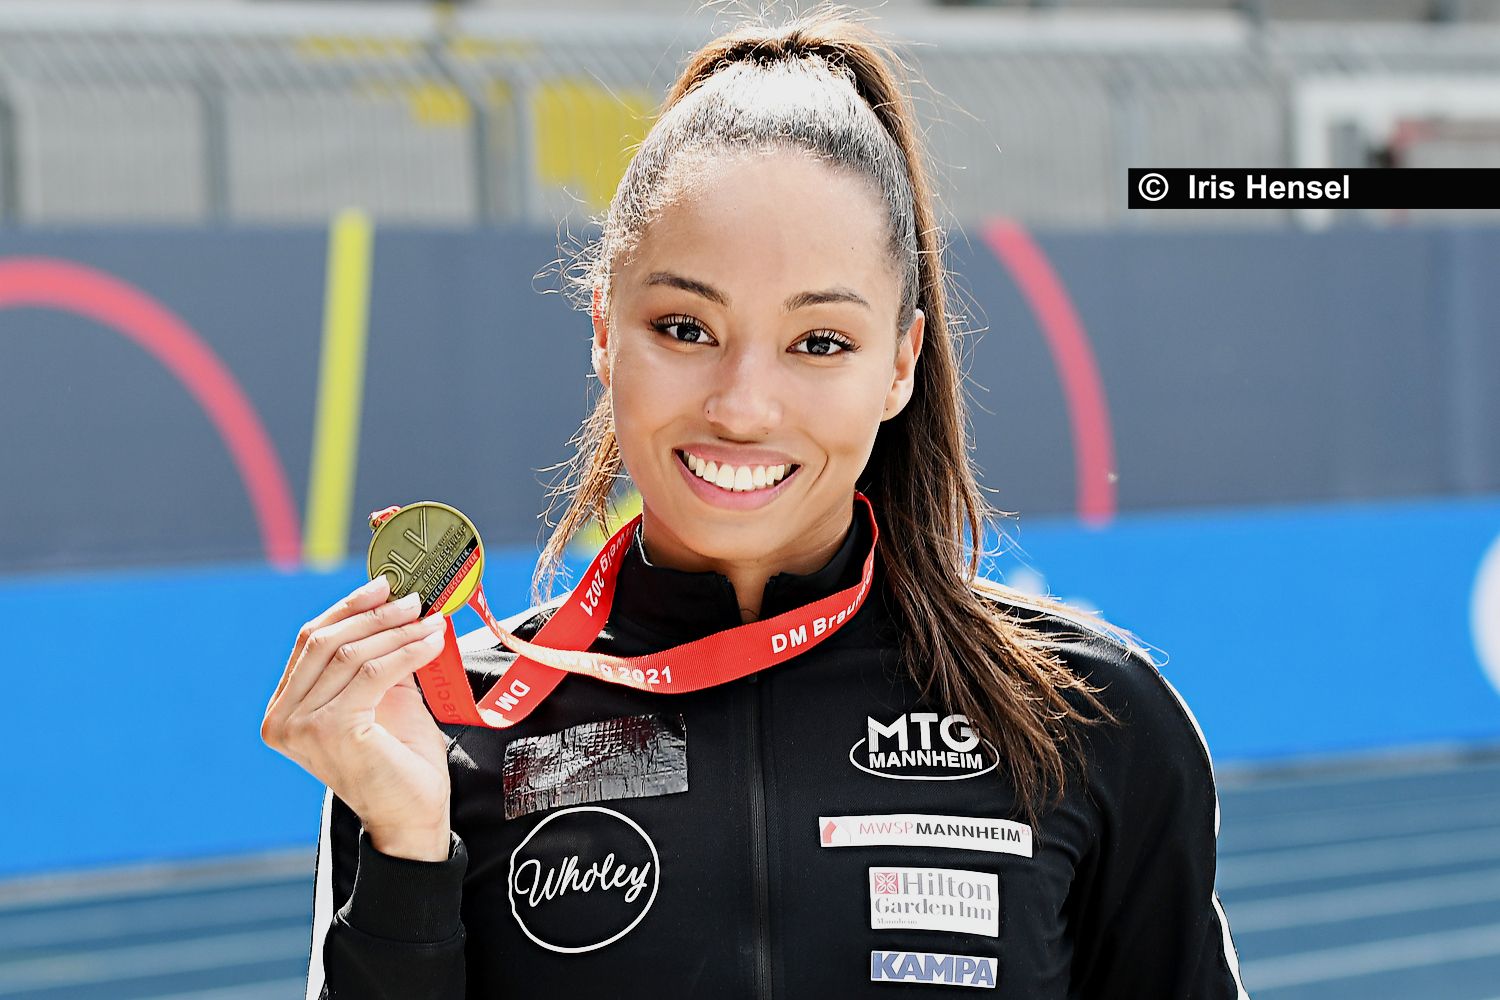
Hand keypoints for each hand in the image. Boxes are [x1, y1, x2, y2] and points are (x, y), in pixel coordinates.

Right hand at [261, 576, 453, 859]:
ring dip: (399, 630)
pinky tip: (433, 641)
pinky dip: (408, 650)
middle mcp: (282, 719)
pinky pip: (375, 672)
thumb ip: (376, 658)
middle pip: (326, 641)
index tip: (383, 585)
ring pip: (352, 653)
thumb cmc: (399, 760)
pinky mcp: (333, 730)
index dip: (348, 607)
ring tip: (431, 619)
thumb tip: (397, 606)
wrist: (411, 817)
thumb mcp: (381, 698)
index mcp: (284, 710)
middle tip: (414, 598)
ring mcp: (302, 726)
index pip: (311, 642)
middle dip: (375, 614)